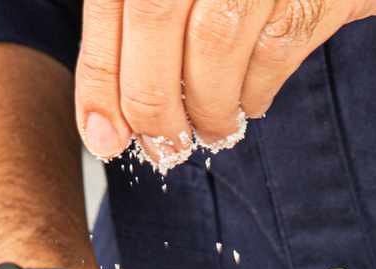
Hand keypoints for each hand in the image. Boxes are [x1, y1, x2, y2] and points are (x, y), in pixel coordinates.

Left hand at [76, 0, 375, 165]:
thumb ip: (136, 37)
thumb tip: (105, 131)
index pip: (113, 3)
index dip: (102, 77)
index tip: (105, 137)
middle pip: (154, 19)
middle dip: (153, 102)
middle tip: (164, 147)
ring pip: (214, 41)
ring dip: (208, 107)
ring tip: (213, 131)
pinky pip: (273, 48)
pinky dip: (255, 93)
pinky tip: (250, 104)